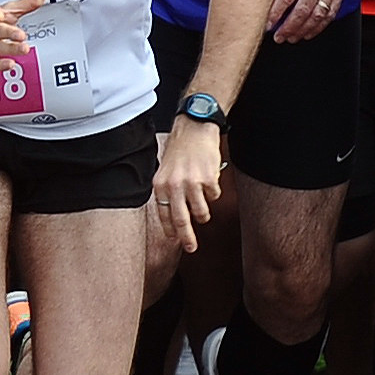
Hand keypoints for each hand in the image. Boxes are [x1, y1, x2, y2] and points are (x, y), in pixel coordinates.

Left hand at [153, 116, 223, 250]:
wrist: (195, 127)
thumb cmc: (180, 147)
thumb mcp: (165, 169)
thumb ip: (167, 191)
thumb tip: (172, 215)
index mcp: (160, 184)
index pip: (163, 214)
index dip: (170, 230)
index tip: (176, 240)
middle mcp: (174, 185)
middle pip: (181, 220)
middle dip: (187, 238)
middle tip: (192, 248)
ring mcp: (191, 183)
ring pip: (201, 212)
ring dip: (204, 213)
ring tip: (203, 205)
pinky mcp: (208, 179)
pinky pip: (214, 197)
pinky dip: (214, 192)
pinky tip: (209, 179)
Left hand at [268, 0, 363, 43]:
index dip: (276, 13)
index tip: (268, 24)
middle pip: (302, 10)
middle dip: (288, 27)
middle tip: (278, 36)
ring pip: (317, 16)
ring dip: (303, 30)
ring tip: (292, 38)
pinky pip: (330, 14)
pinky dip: (319, 27)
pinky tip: (309, 32)